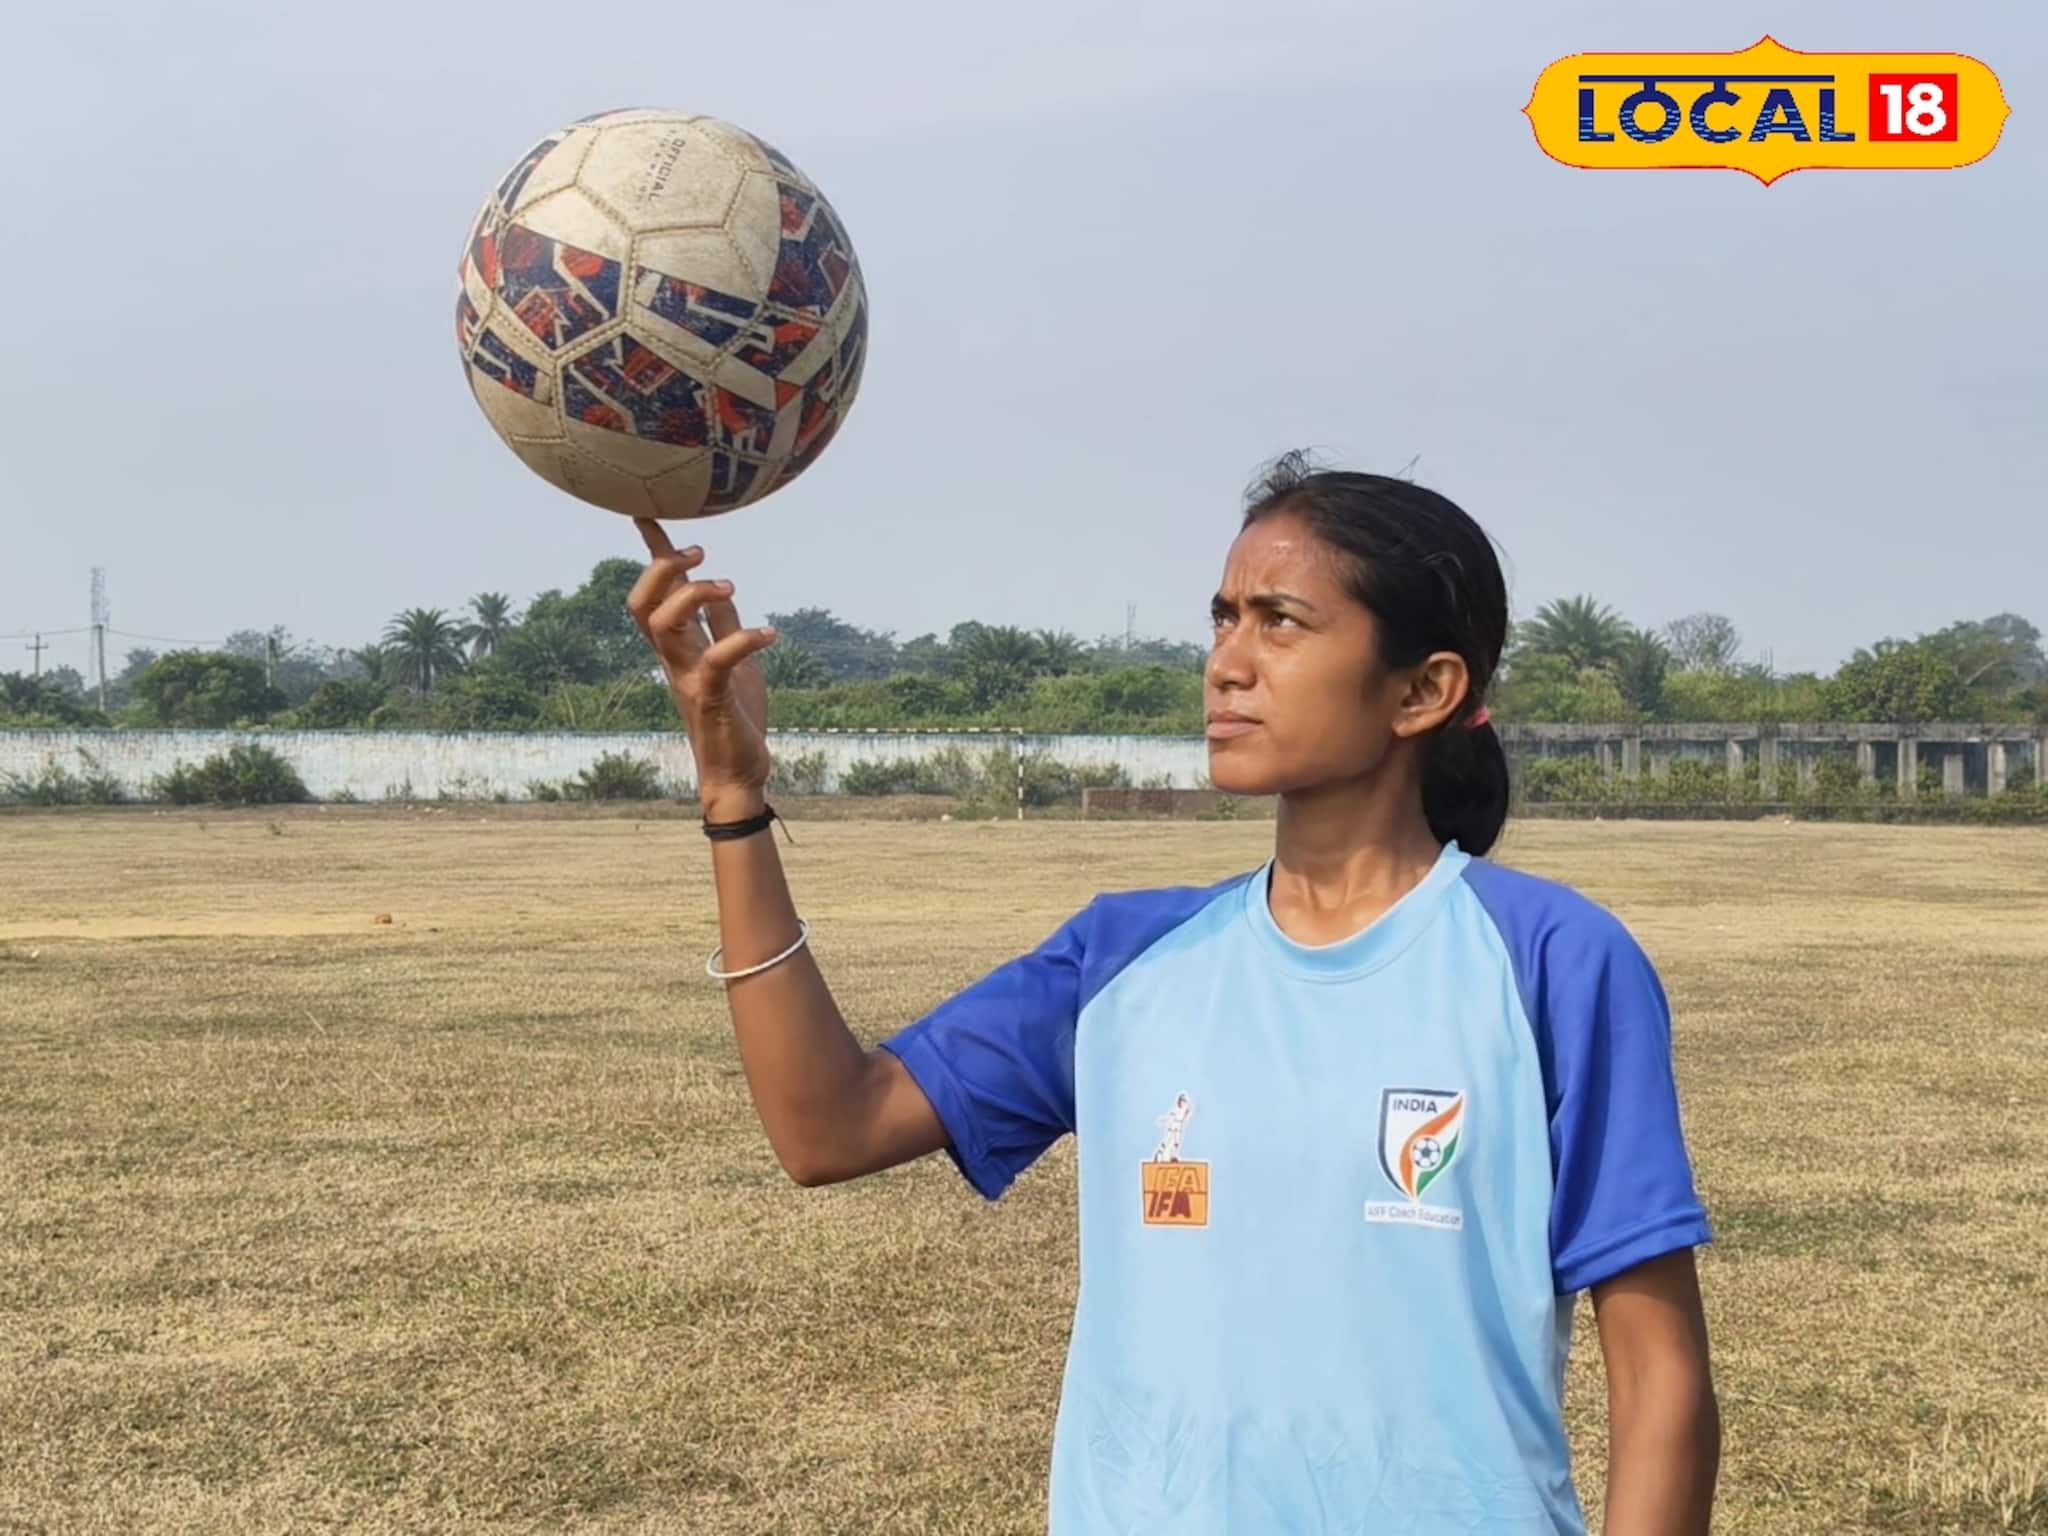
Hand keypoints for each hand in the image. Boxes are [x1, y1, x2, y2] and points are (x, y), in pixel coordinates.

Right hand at [627, 519, 778, 817]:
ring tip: (732, 586)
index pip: (652, 593)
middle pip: (642, 605)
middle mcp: (673, 660)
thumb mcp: (732, 661)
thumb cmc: (735, 717)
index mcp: (677, 648)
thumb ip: (722, 626)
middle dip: (664, 569)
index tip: (646, 514)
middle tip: (701, 553)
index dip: (649, 554)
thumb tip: (721, 586)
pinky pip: (716, 661)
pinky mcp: (711, 700)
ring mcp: (688, 679)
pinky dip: (743, 640)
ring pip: (665, 627)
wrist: (739, 773)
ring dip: (694, 596)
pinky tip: (771, 633)